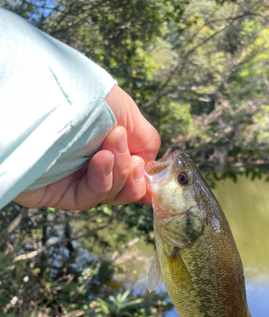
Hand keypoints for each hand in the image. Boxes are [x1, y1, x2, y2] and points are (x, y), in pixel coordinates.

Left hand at [13, 85, 159, 209]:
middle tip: (131, 158)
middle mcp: (92, 161)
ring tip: (110, 151)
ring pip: (110, 194)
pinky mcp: (58, 193)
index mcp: (107, 142)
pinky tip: (101, 162)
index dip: (145, 178)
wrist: (44, 98)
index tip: (154, 178)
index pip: (132, 170)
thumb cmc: (83, 97)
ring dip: (118, 174)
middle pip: (125, 186)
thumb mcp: (125, 112)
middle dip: (132, 173)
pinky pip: (88, 198)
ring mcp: (75, 178)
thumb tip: (151, 165)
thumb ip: (146, 140)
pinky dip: (101, 182)